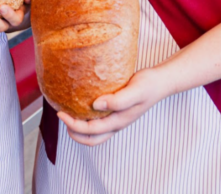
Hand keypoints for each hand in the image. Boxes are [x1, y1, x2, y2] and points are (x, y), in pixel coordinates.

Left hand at [57, 67, 172, 145]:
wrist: (159, 82)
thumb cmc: (149, 85)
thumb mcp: (135, 90)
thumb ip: (118, 99)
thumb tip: (96, 105)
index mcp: (119, 121)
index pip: (91, 130)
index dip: (73, 125)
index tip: (60, 113)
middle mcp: (116, 123)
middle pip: (91, 138)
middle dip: (74, 132)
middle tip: (61, 116)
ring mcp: (116, 119)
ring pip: (94, 133)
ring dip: (79, 128)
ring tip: (67, 113)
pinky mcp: (115, 112)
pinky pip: (98, 121)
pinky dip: (86, 119)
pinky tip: (80, 105)